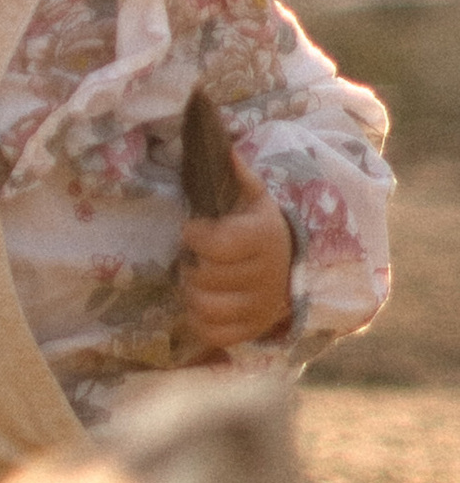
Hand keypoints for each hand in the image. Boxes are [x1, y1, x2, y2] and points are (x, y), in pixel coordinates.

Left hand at [180, 160, 293, 351]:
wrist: (292, 267)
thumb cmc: (262, 228)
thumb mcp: (256, 199)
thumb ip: (238, 176)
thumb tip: (224, 149)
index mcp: (264, 238)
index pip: (217, 244)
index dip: (194, 236)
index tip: (192, 230)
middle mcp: (266, 276)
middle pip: (206, 278)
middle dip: (190, 264)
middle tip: (194, 257)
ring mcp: (260, 307)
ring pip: (205, 307)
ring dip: (191, 292)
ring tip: (197, 279)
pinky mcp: (252, 330)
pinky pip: (212, 333)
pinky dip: (200, 320)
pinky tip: (205, 302)